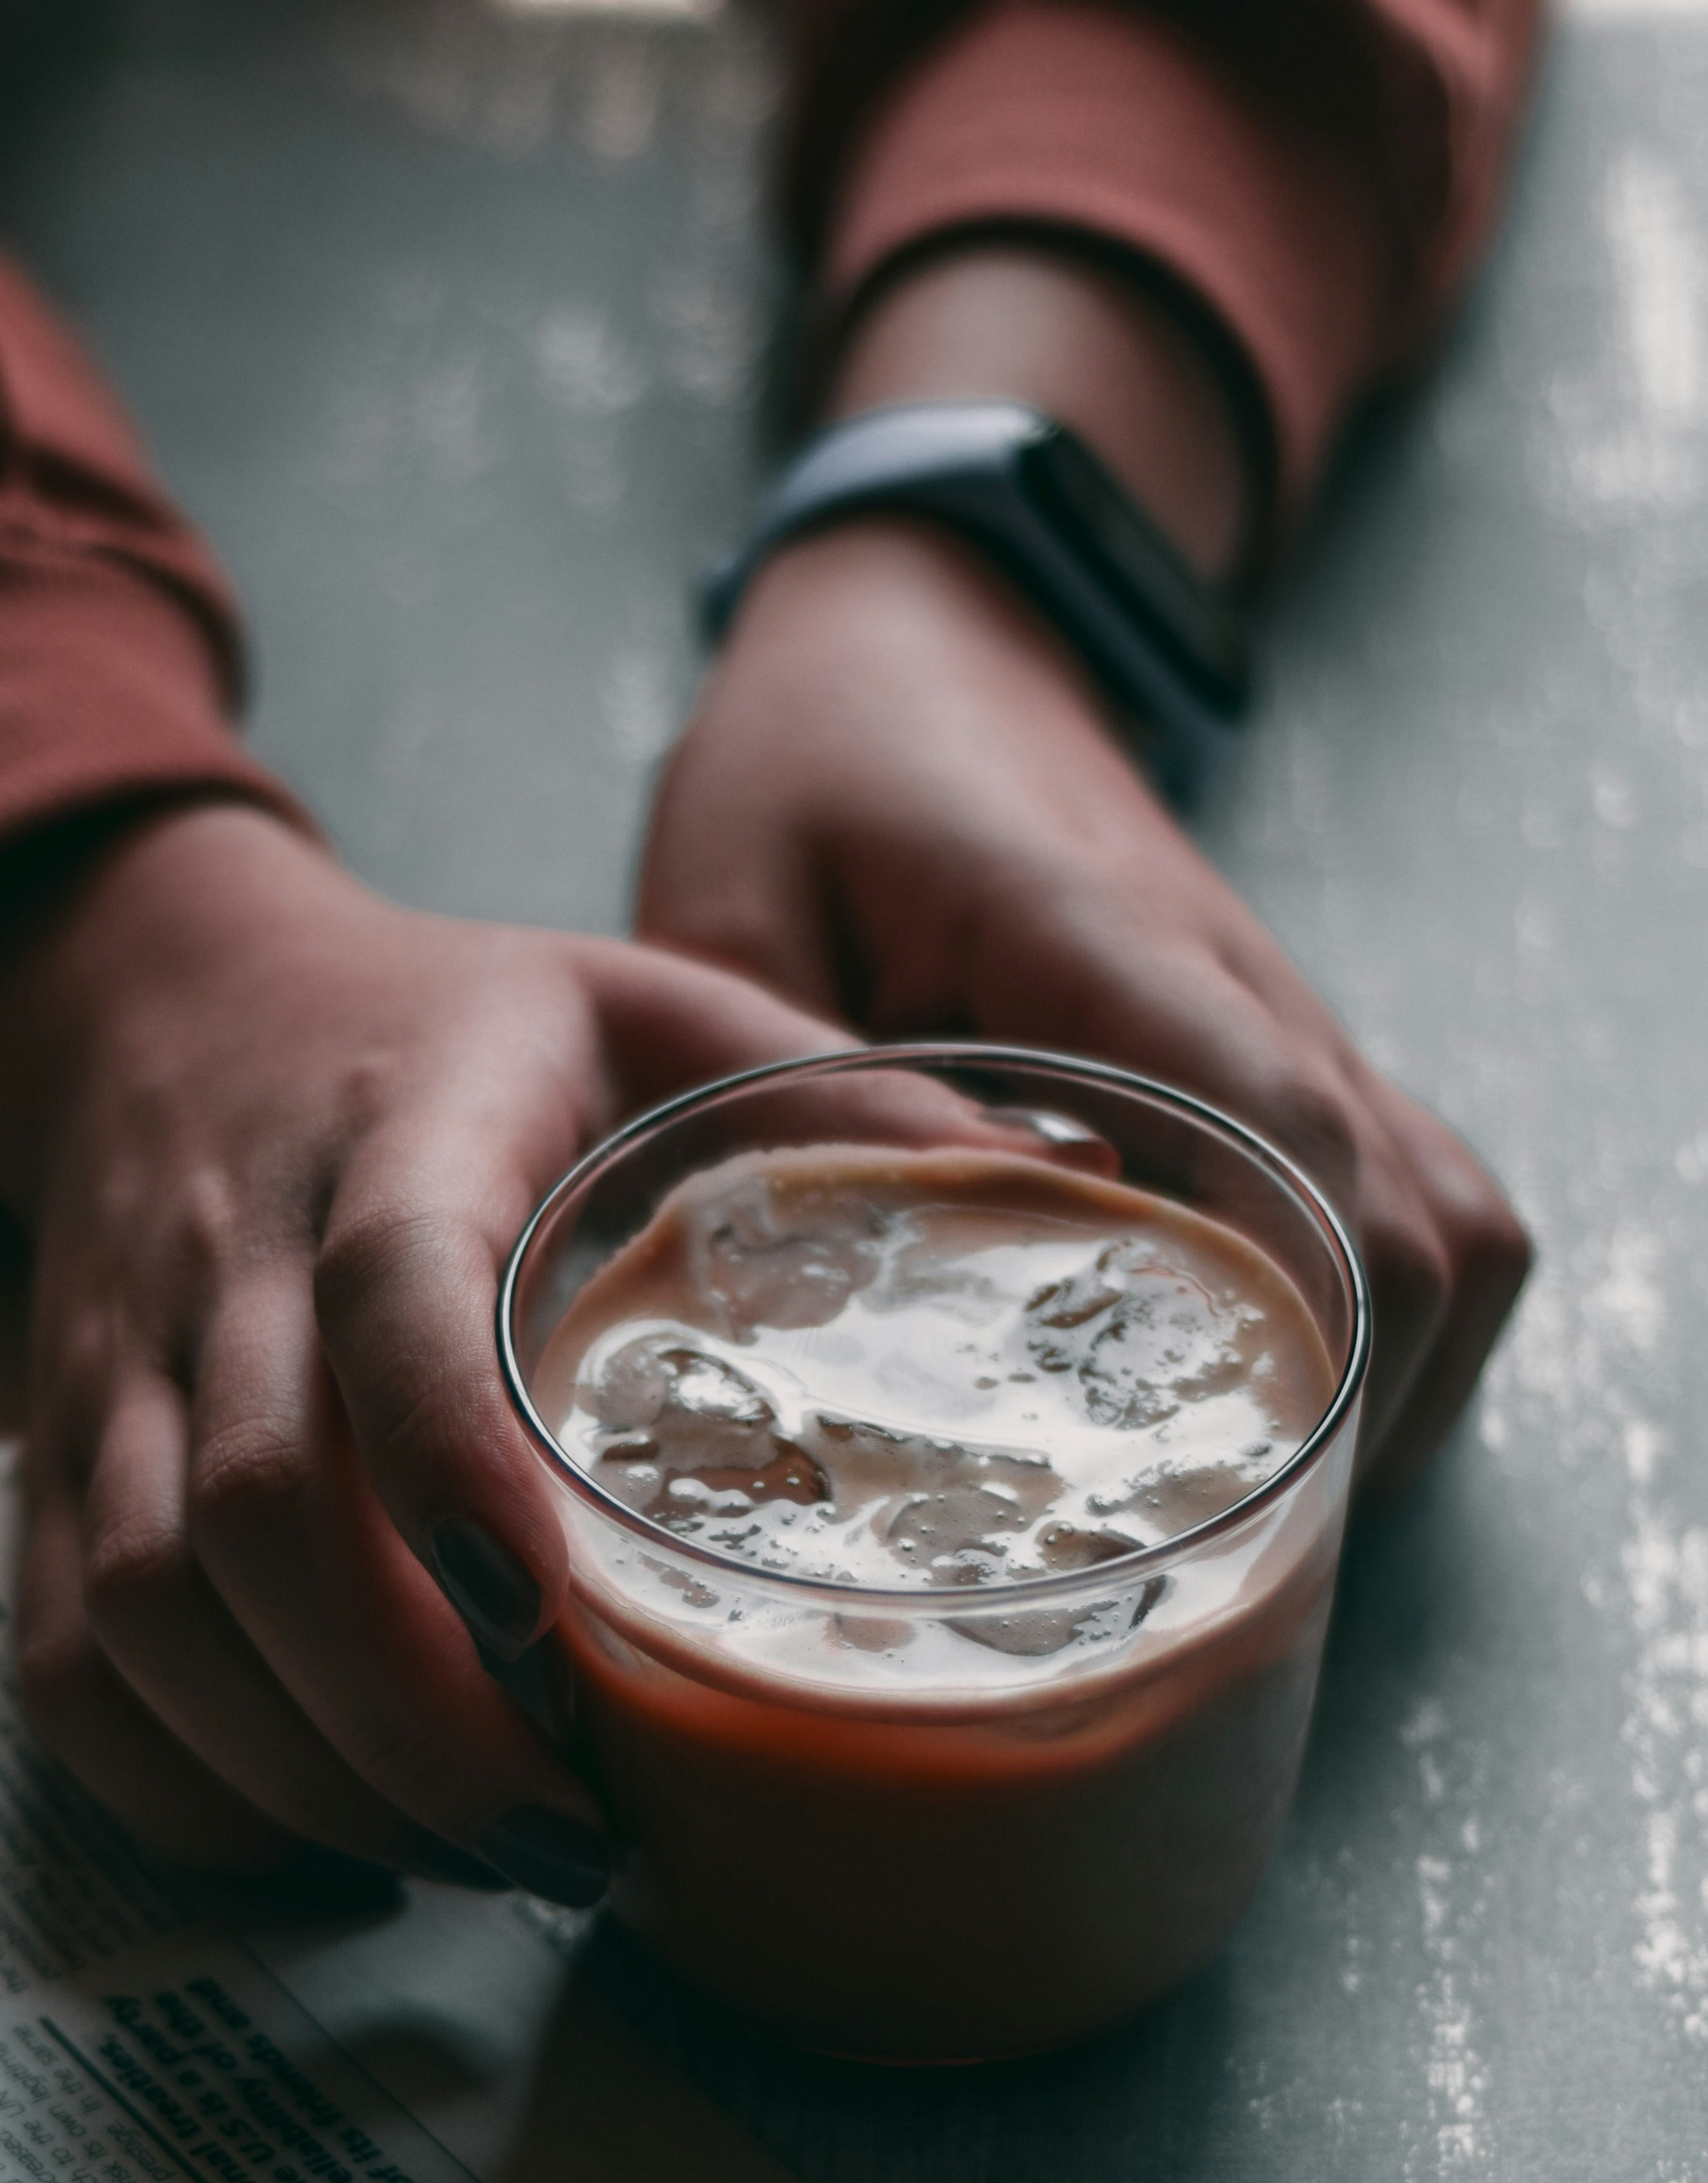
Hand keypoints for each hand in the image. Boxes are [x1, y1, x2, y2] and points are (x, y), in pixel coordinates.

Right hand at [0, 802, 844, 1894]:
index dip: (448, 1464)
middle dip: (411, 1717)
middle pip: (251, 1522)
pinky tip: (334, 1857)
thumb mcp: (645, 1004)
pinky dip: (187, 1801)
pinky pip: (69, 1676)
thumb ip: (833, 1094)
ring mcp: (114, 1379)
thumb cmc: (450, 1029)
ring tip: (482, 1861)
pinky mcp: (57, 1475)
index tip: (556, 1622)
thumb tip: (1070, 1191)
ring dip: (311, 1777)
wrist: (157, 1004)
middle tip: (576, 1840)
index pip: (385, 1300)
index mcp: (392, 1130)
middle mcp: (220, 1261)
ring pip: (145, 1620)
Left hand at [636, 517, 1528, 1488]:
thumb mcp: (727, 901)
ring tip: (1244, 1507)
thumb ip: (766, 1085)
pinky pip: (1425, 1203)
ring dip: (1387, 1384)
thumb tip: (830, 1280)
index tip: (1206, 1469)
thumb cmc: (818, 767)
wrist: (926, 634)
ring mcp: (1291, 1026)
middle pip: (1412, 1233)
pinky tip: (1269, 1407)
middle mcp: (1243, 993)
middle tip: (1198, 1548)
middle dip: (1340, 1415)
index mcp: (1107, 948)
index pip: (1282, 1142)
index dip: (1284, 1322)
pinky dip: (1391, 1326)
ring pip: (1455, 1231)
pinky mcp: (1290, 1060)